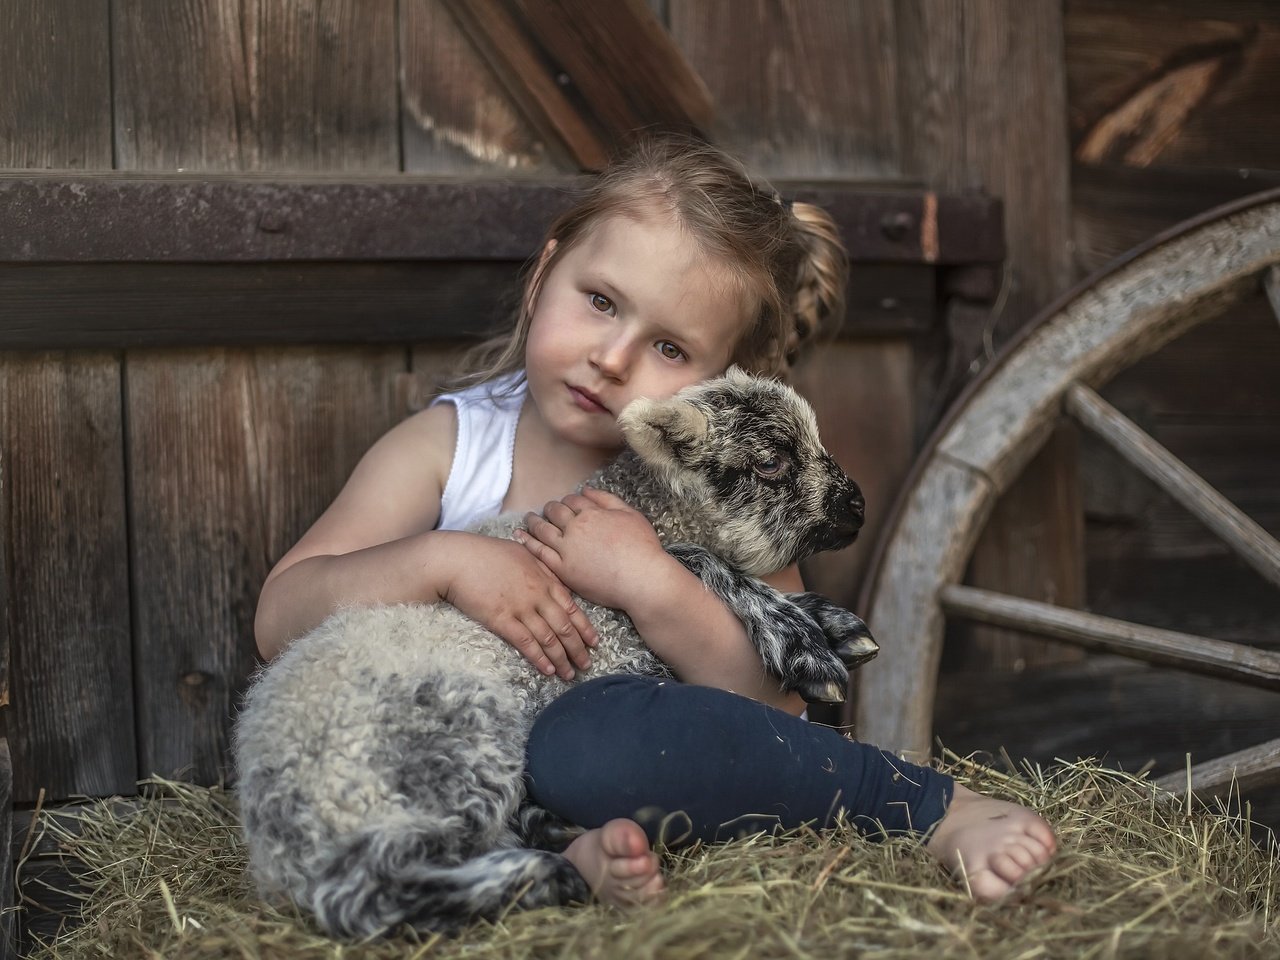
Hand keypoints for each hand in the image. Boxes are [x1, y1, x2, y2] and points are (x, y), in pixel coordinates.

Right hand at [442, 534, 597, 679]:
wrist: (458, 559)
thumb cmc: (487, 553)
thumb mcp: (522, 552)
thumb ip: (541, 565)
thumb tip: (553, 576)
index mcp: (545, 578)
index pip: (572, 607)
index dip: (585, 627)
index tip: (594, 642)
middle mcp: (538, 595)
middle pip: (565, 626)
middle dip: (578, 648)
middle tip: (587, 664)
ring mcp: (521, 608)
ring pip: (548, 638)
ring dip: (561, 658)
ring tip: (569, 674)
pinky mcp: (502, 619)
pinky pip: (526, 643)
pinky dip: (539, 658)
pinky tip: (547, 670)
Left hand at [516, 486, 672, 611]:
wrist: (641, 579)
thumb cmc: (642, 548)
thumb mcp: (630, 514)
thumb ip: (607, 499)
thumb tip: (586, 490)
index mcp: (592, 513)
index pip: (572, 500)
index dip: (568, 501)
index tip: (567, 504)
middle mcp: (575, 528)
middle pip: (555, 512)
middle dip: (550, 509)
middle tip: (546, 510)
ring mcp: (567, 549)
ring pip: (543, 530)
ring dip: (534, 522)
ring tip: (528, 519)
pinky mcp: (563, 570)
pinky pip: (539, 552)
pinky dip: (527, 542)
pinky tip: (520, 536)